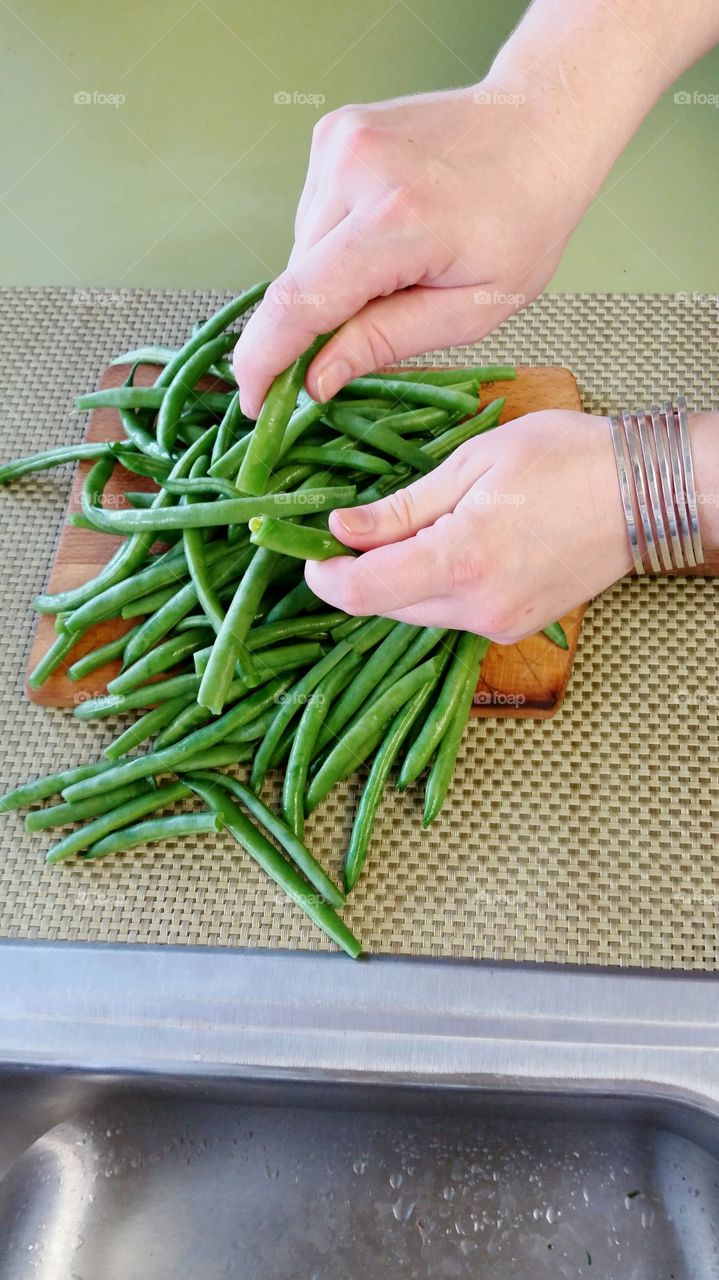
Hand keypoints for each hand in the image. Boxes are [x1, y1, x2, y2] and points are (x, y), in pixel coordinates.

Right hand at [233, 83, 594, 417]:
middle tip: (380, 321)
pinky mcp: (333, 132)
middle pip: (300, 281)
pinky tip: (389, 228)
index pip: (301, 303)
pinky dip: (340, 240)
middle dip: (321, 320)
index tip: (252, 402)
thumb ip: (385, 342)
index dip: (265, 361)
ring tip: (402, 262)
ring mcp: (341, 143)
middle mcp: (357, 170)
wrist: (541, 124)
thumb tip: (315, 380)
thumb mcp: (471, 309)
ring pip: (304, 250)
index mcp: (400, 221)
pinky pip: (315, 215)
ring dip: (334, 276)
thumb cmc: (524, 223)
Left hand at [305, 411, 633, 642]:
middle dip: (361, 574)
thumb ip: (400, 507)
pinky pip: (452, 614)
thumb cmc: (564, 460)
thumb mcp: (470, 465)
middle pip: (387, 608)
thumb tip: (341, 529)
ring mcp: (499, 624)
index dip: (325, 578)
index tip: (309, 555)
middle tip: (354, 530)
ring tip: (416, 527)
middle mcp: (478, 608)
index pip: (364, 593)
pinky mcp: (515, 626)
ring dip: (400, 579)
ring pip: (418, 613)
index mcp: (460, 562)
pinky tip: (454, 546)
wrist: (645, 491)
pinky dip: (436, 586)